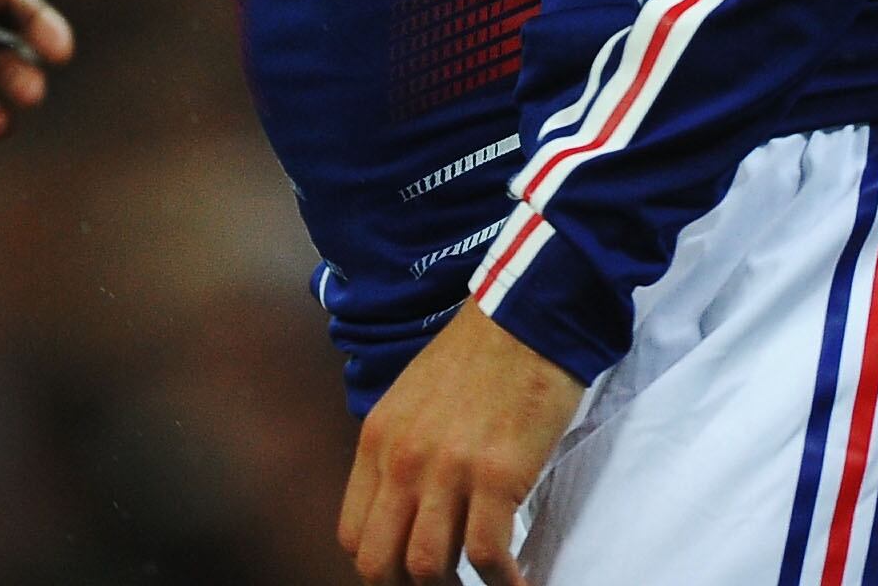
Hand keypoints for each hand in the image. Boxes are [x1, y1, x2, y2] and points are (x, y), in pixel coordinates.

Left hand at [339, 301, 582, 584]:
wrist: (525, 319)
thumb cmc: (476, 359)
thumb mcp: (412, 400)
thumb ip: (400, 454)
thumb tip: (404, 514)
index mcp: (377, 440)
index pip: (352, 534)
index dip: (379, 569)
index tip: (408, 576)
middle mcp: (402, 457)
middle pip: (378, 561)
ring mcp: (448, 467)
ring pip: (427, 567)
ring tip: (479, 584)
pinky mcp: (497, 474)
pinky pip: (486, 554)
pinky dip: (501, 581)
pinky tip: (515, 579)